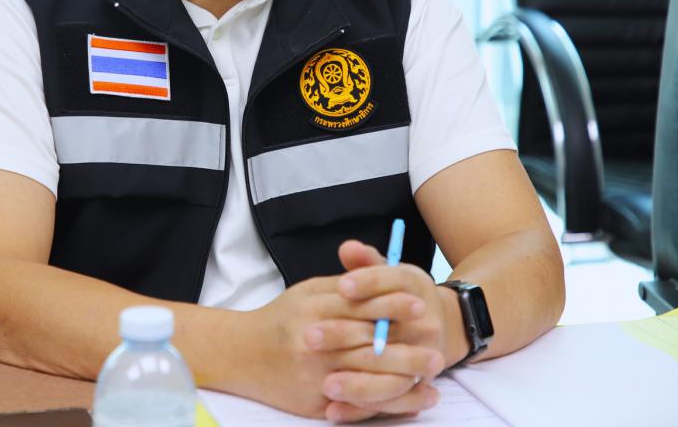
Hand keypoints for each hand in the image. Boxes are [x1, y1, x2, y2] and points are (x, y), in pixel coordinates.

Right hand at [237, 245, 442, 421]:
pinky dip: (388, 402)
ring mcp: (314, 373)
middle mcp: (313, 341)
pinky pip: (357, 403)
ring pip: (366, 375)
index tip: (420, 304)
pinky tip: (413, 398)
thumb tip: (384, 275)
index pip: (360, 304)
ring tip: (431, 370)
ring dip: (404, 373)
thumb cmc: (282, 319)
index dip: (392, 304)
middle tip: (436, 341)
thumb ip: (344, 286)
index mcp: (313, 307)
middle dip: (406, 342)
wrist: (241, 354)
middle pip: (367, 342)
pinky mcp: (314, 400)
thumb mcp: (308, 292)